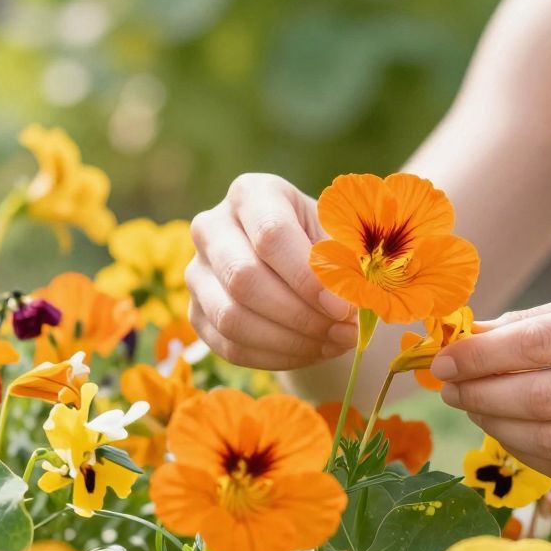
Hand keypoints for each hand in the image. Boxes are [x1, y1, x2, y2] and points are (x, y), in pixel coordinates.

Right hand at [185, 174, 359, 369]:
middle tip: (344, 332)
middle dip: (300, 315)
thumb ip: (346, 262)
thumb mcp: (340, 237)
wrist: (296, 263)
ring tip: (333, 343)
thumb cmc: (322, 241)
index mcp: (251, 194)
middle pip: (244, 278)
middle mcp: (212, 227)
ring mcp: (197, 272)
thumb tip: (353, 299)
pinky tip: (312, 351)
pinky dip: (276, 357)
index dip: (308, 278)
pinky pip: (230, 346)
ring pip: (231, 318)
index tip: (344, 308)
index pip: (271, 235)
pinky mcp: (197, 312)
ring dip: (290, 341)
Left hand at [431, 290, 550, 486]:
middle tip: (450, 389)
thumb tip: (468, 336)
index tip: (444, 359)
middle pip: (542, 399)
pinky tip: (510, 432)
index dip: (482, 356)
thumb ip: (543, 320)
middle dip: (481, 395)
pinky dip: (528, 453)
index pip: (541, 344)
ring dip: (497, 428)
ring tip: (476, 408)